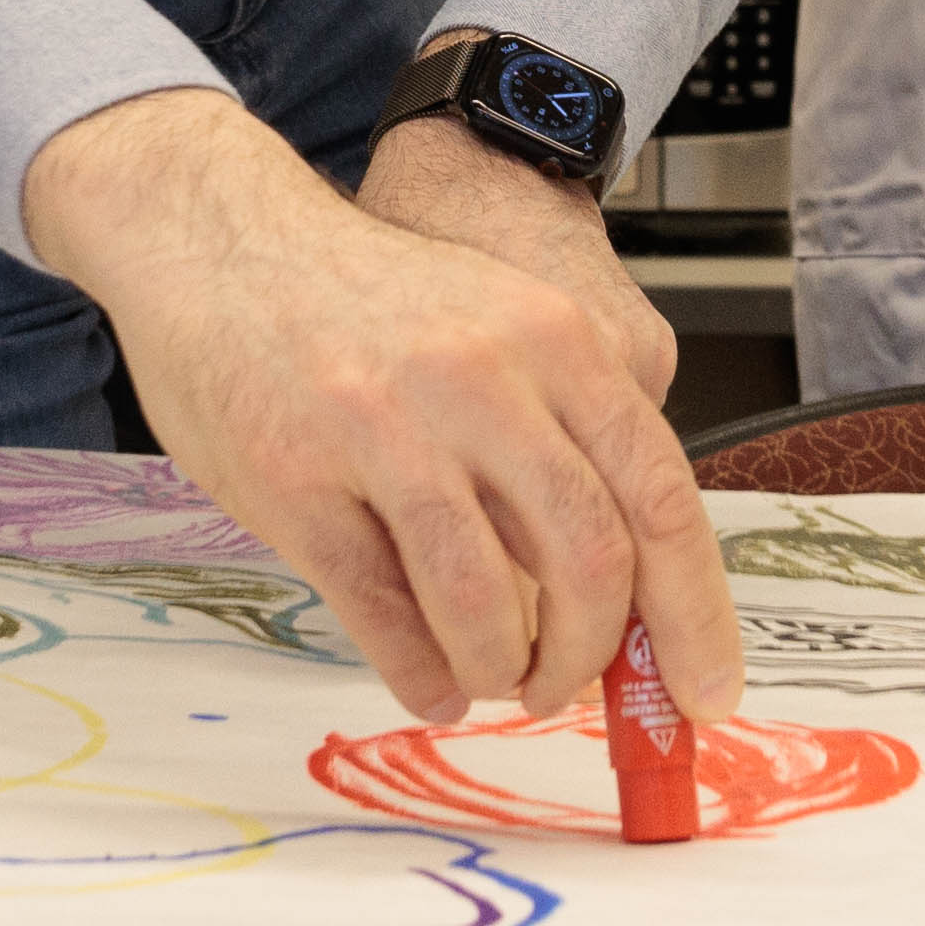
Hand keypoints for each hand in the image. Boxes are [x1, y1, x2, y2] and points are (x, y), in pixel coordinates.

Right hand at [28, 91, 732, 729]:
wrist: (218, 235)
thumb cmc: (365, 301)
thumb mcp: (496, 328)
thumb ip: (562, 436)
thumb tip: (627, 593)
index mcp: (551, 340)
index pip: (659, 496)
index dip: (693, 614)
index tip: (705, 690)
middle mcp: (480, 380)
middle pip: (588, 560)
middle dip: (588, 657)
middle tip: (564, 688)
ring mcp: (383, 430)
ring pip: (484, 602)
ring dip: (500, 668)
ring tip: (491, 677)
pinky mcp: (297, 481)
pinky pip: (383, 613)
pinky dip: (420, 672)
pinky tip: (429, 682)